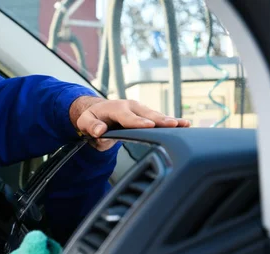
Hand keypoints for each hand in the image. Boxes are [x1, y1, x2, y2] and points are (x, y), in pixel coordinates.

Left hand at [69, 97, 190, 150]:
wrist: (97, 110)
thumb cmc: (92, 118)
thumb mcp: (84, 122)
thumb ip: (91, 126)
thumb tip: (99, 131)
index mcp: (116, 108)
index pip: (128, 117)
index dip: (138, 122)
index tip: (149, 125)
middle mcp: (131, 107)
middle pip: (147, 114)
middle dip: (160, 120)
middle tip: (173, 124)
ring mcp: (140, 110)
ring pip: (156, 115)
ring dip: (170, 120)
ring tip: (185, 124)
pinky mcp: (146, 115)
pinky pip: (159, 118)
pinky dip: (171, 122)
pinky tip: (185, 125)